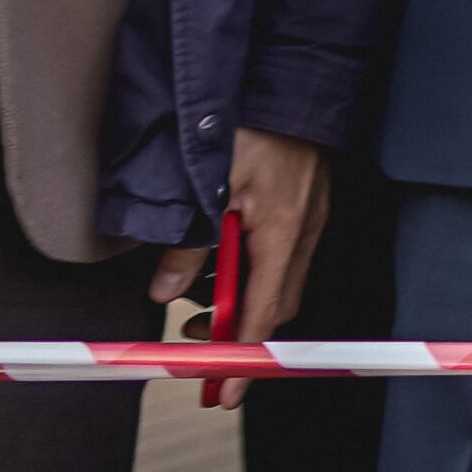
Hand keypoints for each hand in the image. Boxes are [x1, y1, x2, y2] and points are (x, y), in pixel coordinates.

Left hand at [148, 127, 327, 401]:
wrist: (293, 80)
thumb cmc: (252, 126)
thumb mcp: (205, 186)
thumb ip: (185, 244)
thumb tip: (163, 292)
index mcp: (282, 233)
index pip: (262, 314)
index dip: (244, 358)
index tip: (228, 391)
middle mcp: (303, 233)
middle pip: (273, 305)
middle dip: (234, 332)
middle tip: (191, 343)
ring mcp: (308, 220)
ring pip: (277, 281)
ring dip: (238, 299)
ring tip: (195, 294)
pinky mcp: (305, 206)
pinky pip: (281, 256)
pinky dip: (250, 272)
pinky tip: (223, 257)